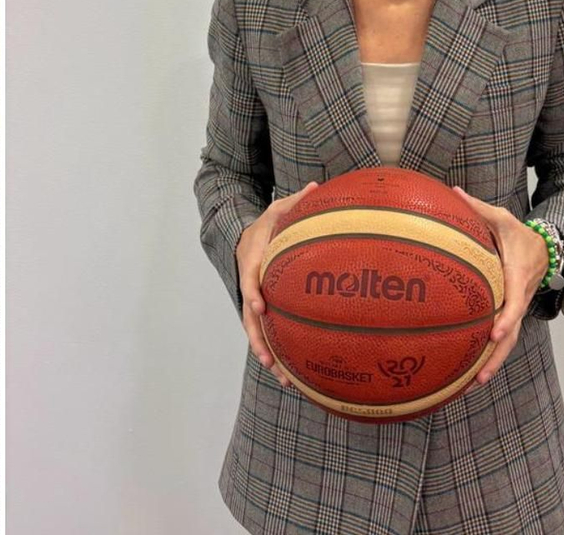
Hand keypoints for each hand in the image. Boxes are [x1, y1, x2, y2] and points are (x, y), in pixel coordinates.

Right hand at [235, 181, 318, 387]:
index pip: (249, 276)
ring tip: (282, 377)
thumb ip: (296, 202)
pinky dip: (275, 349)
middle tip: (270, 359)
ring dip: (266, 353)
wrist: (249, 235)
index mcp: (252, 259)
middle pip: (249, 315)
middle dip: (258, 338)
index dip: (253, 291)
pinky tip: (290, 371)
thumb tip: (315, 187)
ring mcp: (254, 298)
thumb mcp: (280, 208)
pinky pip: (266, 330)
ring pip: (256, 329)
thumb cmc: (269, 223)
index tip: (260, 305)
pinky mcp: (262, 308)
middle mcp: (250, 283)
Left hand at [452, 186, 549, 393]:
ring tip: (473, 384)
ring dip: (493, 363)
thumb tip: (452, 192)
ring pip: (509, 342)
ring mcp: (516, 310)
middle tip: (478, 376)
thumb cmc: (518, 233)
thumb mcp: (501, 218)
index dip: (506, 318)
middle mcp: (519, 297)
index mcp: (517, 275)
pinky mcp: (511, 315)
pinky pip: (502, 338)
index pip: (514, 301)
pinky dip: (490, 355)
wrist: (545, 248)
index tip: (493, 333)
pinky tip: (471, 372)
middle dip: (496, 356)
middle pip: (512, 333)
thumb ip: (476, 208)